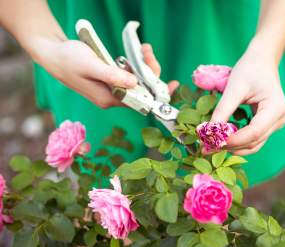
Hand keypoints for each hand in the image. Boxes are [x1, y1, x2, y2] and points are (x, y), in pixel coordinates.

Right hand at [34, 38, 177, 108]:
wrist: (53, 54)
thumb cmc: (69, 60)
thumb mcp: (91, 66)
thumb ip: (113, 76)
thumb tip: (135, 84)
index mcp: (108, 99)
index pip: (140, 101)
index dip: (157, 93)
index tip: (172, 85)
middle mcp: (112, 97)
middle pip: (142, 90)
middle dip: (150, 71)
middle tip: (148, 51)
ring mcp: (112, 88)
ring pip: (138, 81)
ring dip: (144, 65)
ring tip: (144, 48)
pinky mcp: (112, 79)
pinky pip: (131, 74)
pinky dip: (136, 64)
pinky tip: (137, 52)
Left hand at [211, 49, 284, 155]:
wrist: (261, 62)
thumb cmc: (249, 70)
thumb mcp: (234, 88)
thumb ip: (223, 110)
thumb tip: (209, 132)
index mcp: (276, 108)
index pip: (254, 132)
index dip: (233, 140)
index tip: (211, 142)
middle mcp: (280, 119)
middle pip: (254, 141)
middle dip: (231, 146)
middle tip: (206, 148)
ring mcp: (277, 123)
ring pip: (254, 144)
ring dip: (233, 147)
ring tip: (212, 146)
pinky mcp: (270, 125)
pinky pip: (254, 139)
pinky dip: (238, 141)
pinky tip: (222, 139)